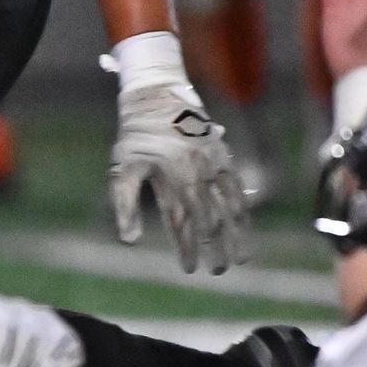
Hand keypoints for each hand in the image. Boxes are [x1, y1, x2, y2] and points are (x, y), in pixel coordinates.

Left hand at [110, 84, 250, 275]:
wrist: (157, 96)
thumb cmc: (136, 137)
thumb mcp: (122, 168)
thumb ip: (124, 204)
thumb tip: (129, 241)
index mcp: (172, 180)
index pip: (183, 225)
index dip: (188, 249)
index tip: (190, 269)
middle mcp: (197, 175)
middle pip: (210, 220)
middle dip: (215, 249)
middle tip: (218, 270)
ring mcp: (213, 165)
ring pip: (230, 206)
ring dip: (237, 234)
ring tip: (242, 257)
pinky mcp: (222, 155)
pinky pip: (236, 186)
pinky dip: (242, 207)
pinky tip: (244, 223)